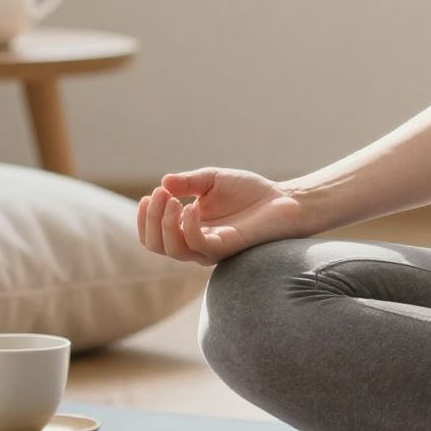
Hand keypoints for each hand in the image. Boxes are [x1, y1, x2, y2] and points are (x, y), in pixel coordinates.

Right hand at [137, 168, 307, 265]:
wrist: (284, 199)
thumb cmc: (250, 191)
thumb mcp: (212, 180)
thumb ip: (188, 182)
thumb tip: (162, 183)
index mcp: (188, 229)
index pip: (153, 235)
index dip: (146, 218)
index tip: (152, 194)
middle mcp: (196, 243)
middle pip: (156, 245)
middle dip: (151, 219)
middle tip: (160, 194)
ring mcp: (210, 249)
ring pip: (173, 250)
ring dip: (165, 223)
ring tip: (172, 199)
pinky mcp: (226, 248)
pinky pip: (198, 245)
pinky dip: (189, 226)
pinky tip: (193, 206)